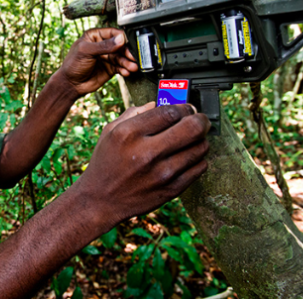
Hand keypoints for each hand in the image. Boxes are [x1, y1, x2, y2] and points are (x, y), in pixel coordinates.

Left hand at [56, 28, 138, 97]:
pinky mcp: (110, 68)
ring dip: (128, 62)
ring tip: (132, 67)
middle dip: (127, 52)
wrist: (70, 84)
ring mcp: (107, 57)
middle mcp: (102, 45)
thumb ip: (103, 46)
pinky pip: (120, 67)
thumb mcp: (86, 52)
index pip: (113, 33)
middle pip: (120, 45)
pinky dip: (125, 69)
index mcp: (95, 36)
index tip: (127, 43)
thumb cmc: (73, 65)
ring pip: (122, 57)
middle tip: (133, 57)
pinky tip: (127, 72)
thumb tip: (120, 39)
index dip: (121, 37)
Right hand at [74, 103, 209, 226]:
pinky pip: (200, 167)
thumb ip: (134, 113)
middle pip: (192, 127)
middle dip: (201, 119)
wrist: (101, 200)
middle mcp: (146, 153)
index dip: (183, 106)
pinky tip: (188, 156)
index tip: (185, 107)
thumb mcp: (110, 131)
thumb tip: (158, 103)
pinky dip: (198, 158)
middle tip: (199, 119)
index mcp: (128, 134)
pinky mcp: (172, 189)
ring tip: (193, 138)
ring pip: (200, 147)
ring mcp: (161, 173)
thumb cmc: (106, 163)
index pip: (170, 111)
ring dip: (201, 139)